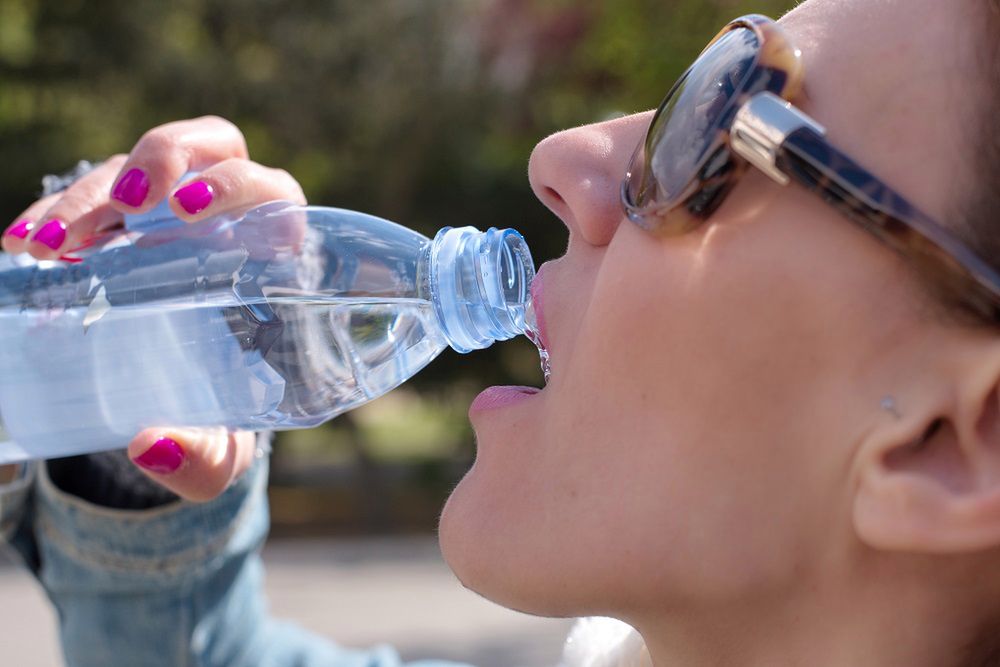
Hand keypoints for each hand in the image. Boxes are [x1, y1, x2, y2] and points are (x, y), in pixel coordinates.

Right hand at [3, 116, 304, 501]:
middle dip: (158, 162)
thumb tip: (152, 446)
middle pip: (204, 148)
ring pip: (131, 167)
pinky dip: (49, 213)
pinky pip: (83, 196)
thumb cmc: (228, 413)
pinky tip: (17, 247)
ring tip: (45, 246)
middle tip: (119, 209)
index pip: (269, 190)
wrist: (190, 399)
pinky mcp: (116, 221)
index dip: (231, 185)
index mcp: (276, 250)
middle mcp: (225, 216)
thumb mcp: (223, 447)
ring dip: (88, 196)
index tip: (185, 210)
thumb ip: (205, 459)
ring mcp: (165, 211)